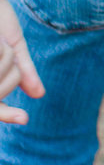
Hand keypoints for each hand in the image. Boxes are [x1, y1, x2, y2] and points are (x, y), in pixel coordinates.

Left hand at [0, 0, 43, 121]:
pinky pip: (2, 65)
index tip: (24, 118)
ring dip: (4, 57)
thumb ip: (25, 71)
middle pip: (3, 91)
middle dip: (11, 71)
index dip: (8, 114)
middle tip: (1, 48)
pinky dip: (2, 52)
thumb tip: (40, 94)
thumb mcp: (14, 47)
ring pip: (2, 81)